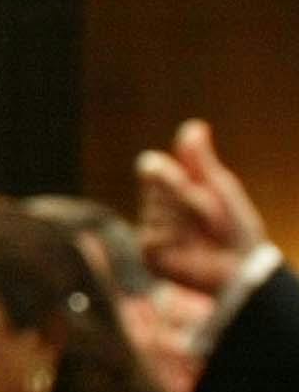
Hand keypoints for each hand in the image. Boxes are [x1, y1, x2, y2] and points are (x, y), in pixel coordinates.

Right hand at [138, 119, 268, 297]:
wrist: (242, 267)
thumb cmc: (235, 227)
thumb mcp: (220, 186)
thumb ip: (200, 159)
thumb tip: (194, 125)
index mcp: (172, 191)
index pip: (153, 168)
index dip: (162, 170)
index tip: (166, 167)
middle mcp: (157, 210)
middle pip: (155, 187)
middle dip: (184, 195)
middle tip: (208, 211)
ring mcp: (152, 231)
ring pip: (156, 210)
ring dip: (186, 217)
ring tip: (205, 233)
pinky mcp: (149, 253)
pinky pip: (155, 233)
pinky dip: (176, 236)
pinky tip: (190, 245)